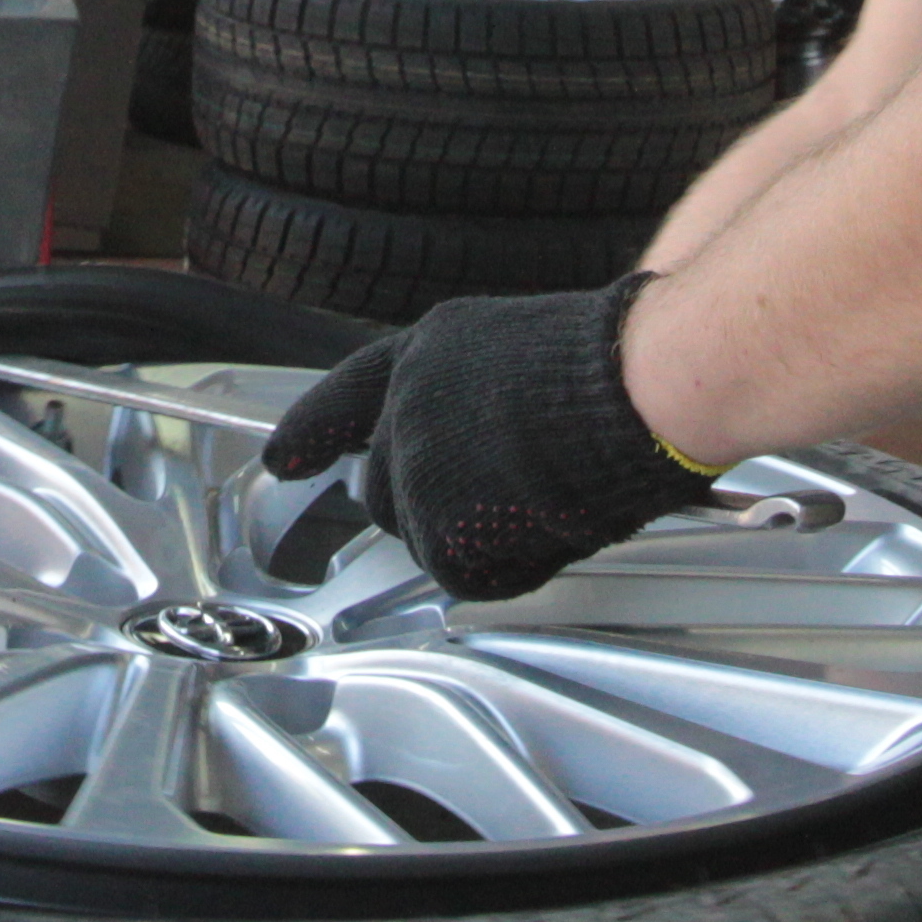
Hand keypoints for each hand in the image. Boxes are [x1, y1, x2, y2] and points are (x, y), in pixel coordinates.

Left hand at [261, 276, 712, 600]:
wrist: (637, 383)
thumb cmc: (616, 368)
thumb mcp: (524, 358)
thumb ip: (475, 401)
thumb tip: (478, 453)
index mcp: (430, 349)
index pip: (350, 394)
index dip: (314, 430)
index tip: (284, 461)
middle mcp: (407, 402)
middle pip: (385, 488)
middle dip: (433, 508)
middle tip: (507, 498)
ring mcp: (416, 463)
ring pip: (425, 537)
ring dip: (477, 537)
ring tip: (544, 496)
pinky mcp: (439, 521)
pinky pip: (463, 572)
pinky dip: (504, 567)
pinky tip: (546, 525)